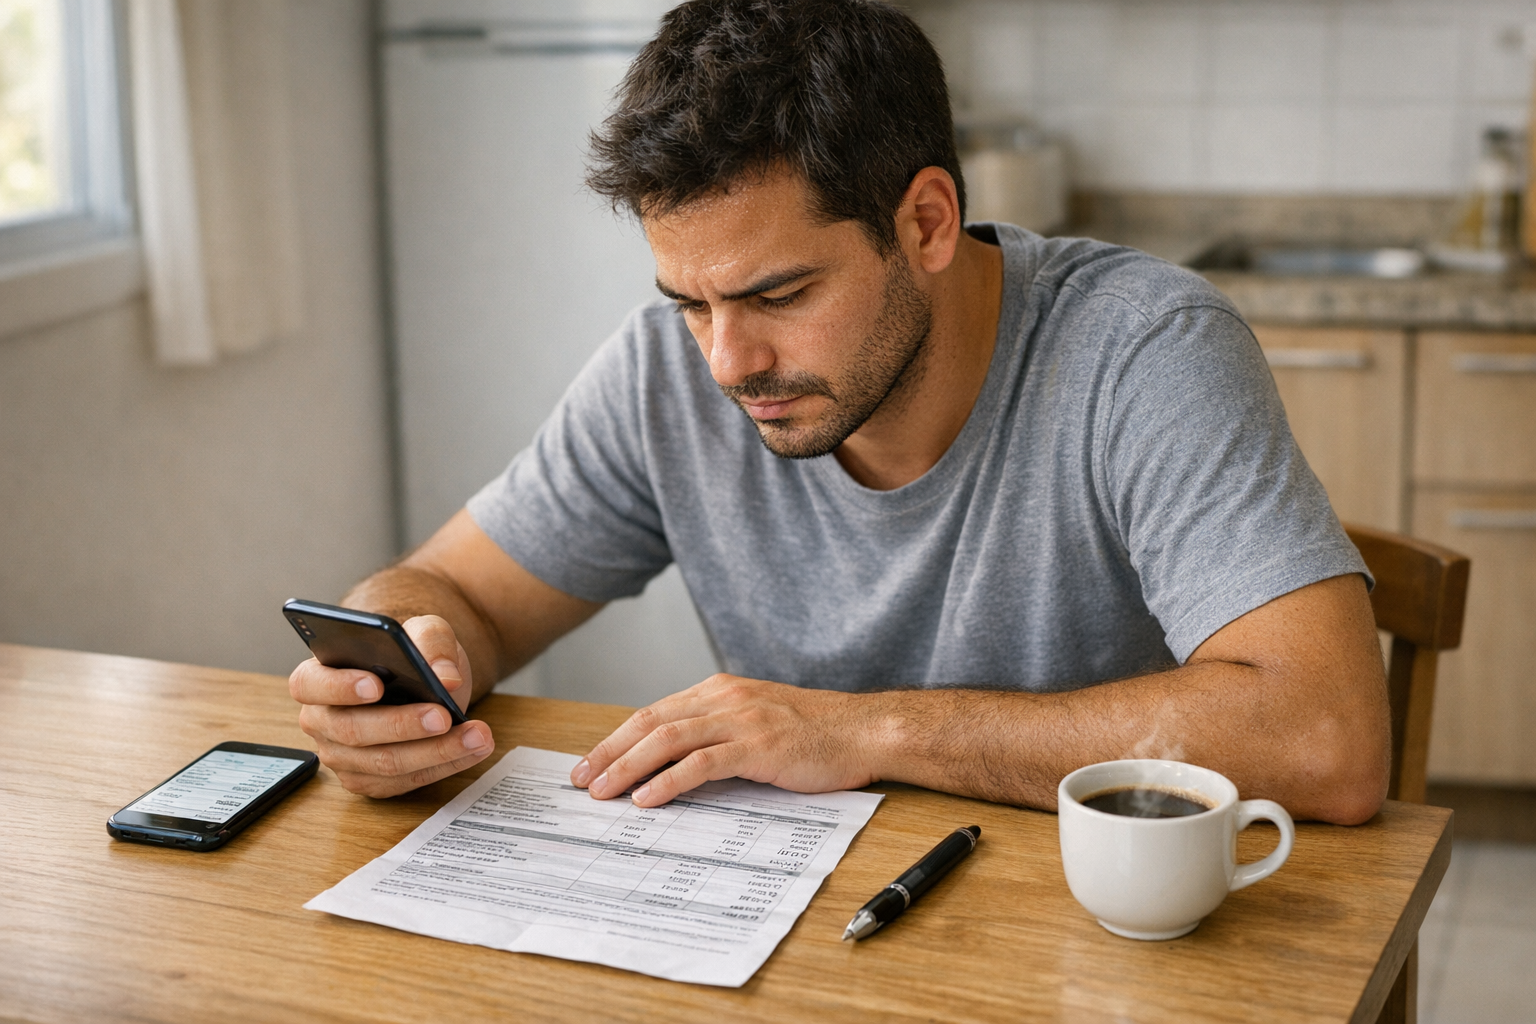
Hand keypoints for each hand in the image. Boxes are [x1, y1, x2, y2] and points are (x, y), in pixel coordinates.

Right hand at [289, 614, 494, 796]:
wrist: (430, 680)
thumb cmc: (413, 654)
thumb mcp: (425, 631)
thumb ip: (433, 641)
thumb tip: (446, 678)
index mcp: (317, 677)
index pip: (311, 684)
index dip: (339, 687)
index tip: (376, 685)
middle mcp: (322, 720)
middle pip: (352, 731)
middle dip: (402, 725)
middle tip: (442, 716)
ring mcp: (343, 756)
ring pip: (384, 763)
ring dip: (435, 752)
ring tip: (477, 735)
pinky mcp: (370, 781)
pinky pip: (405, 781)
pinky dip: (444, 766)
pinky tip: (473, 749)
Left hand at [570, 674, 879, 806]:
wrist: (865, 730)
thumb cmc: (816, 732)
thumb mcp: (758, 721)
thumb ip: (719, 732)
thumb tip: (675, 764)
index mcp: (720, 691)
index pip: (654, 712)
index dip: (617, 738)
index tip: (590, 762)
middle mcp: (725, 699)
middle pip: (650, 721)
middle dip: (609, 751)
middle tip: (580, 779)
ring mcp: (742, 720)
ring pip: (668, 739)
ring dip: (628, 767)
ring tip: (602, 792)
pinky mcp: (759, 746)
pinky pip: (701, 763)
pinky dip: (668, 781)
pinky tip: (646, 799)